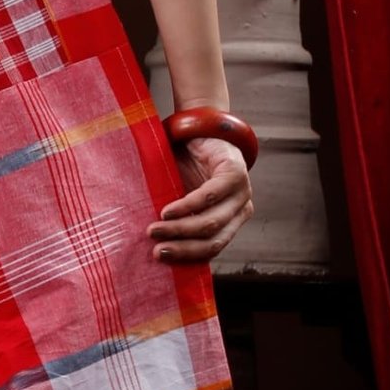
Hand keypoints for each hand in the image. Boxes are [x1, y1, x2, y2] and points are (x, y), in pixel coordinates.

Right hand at [147, 131, 252, 263]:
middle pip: (214, 240)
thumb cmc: (187, 166)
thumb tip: (148, 245)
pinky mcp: (235, 174)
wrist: (199, 130)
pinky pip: (210, 196)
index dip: (187, 257)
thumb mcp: (181, 197)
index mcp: (230, 222)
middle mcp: (240, 211)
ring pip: (212, 222)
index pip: (212, 249)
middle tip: (156, 249)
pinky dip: (187, 206)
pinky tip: (167, 211)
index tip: (159, 259)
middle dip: (183, 248)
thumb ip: (176, 218)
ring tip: (155, 229)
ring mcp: (242, 193)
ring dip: (181, 229)